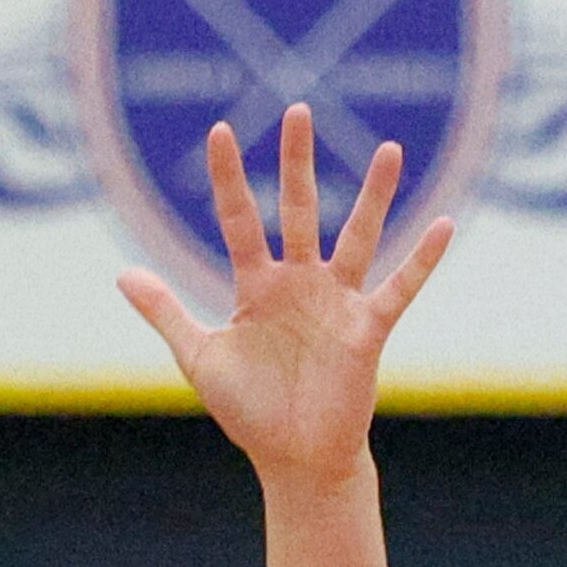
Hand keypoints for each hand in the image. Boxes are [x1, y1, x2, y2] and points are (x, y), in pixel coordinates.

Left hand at [120, 104, 452, 487]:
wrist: (292, 456)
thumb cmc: (248, 409)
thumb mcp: (199, 357)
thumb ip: (165, 313)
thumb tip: (122, 275)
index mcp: (256, 286)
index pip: (239, 220)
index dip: (228, 179)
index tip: (220, 131)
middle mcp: (299, 283)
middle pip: (297, 210)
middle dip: (296, 163)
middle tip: (297, 110)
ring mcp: (336, 301)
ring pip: (358, 236)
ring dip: (374, 195)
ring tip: (391, 148)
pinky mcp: (367, 330)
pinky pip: (398, 289)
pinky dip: (421, 261)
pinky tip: (444, 224)